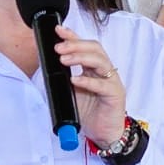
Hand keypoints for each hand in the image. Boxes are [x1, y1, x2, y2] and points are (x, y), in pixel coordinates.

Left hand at [51, 25, 126, 148]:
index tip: (58, 30)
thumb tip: (47, 68)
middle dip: (76, 44)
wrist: (104, 134)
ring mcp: (112, 82)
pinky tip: (75, 80)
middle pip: (94, 49)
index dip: (73, 36)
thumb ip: (63, 80)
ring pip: (100, 61)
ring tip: (64, 60)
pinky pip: (103, 84)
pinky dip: (88, 81)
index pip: (85, 46)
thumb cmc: (90, 113)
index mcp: (94, 69)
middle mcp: (105, 71)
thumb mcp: (72, 93)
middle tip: (59, 47)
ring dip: (80, 57)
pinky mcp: (115, 95)